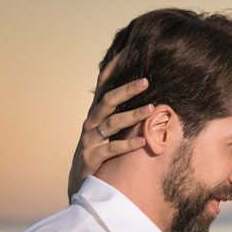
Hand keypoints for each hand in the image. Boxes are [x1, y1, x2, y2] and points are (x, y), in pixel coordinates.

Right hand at [67, 54, 152, 201]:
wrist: (80, 179)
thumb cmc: (99, 148)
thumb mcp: (106, 127)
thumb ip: (118, 109)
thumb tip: (141, 89)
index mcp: (95, 111)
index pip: (103, 84)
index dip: (113, 68)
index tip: (127, 51)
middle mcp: (90, 121)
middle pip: (108, 101)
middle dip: (127, 90)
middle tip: (146, 81)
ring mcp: (90, 139)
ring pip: (112, 123)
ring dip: (133, 115)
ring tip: (151, 110)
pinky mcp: (93, 156)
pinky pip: (113, 148)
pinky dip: (129, 144)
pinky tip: (144, 141)